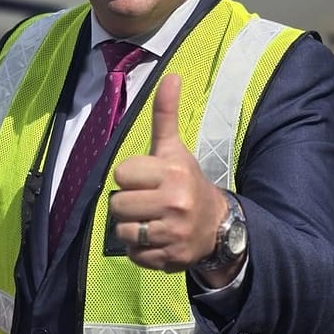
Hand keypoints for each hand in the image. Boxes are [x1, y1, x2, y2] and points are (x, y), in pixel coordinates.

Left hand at [110, 74, 227, 272]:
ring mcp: (173, 232)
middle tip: (147, 203)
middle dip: (128, 204)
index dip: (130, 178)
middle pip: (117, 205)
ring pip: (123, 231)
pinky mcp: (170, 257)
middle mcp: (175, 202)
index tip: (148, 181)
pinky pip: (134, 254)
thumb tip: (171, 75)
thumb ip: (165, 114)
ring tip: (150, 221)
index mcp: (173, 172)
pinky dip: (140, 250)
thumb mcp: (174, 149)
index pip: (121, 175)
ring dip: (132, 228)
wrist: (216, 225)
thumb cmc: (185, 182)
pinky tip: (156, 239)